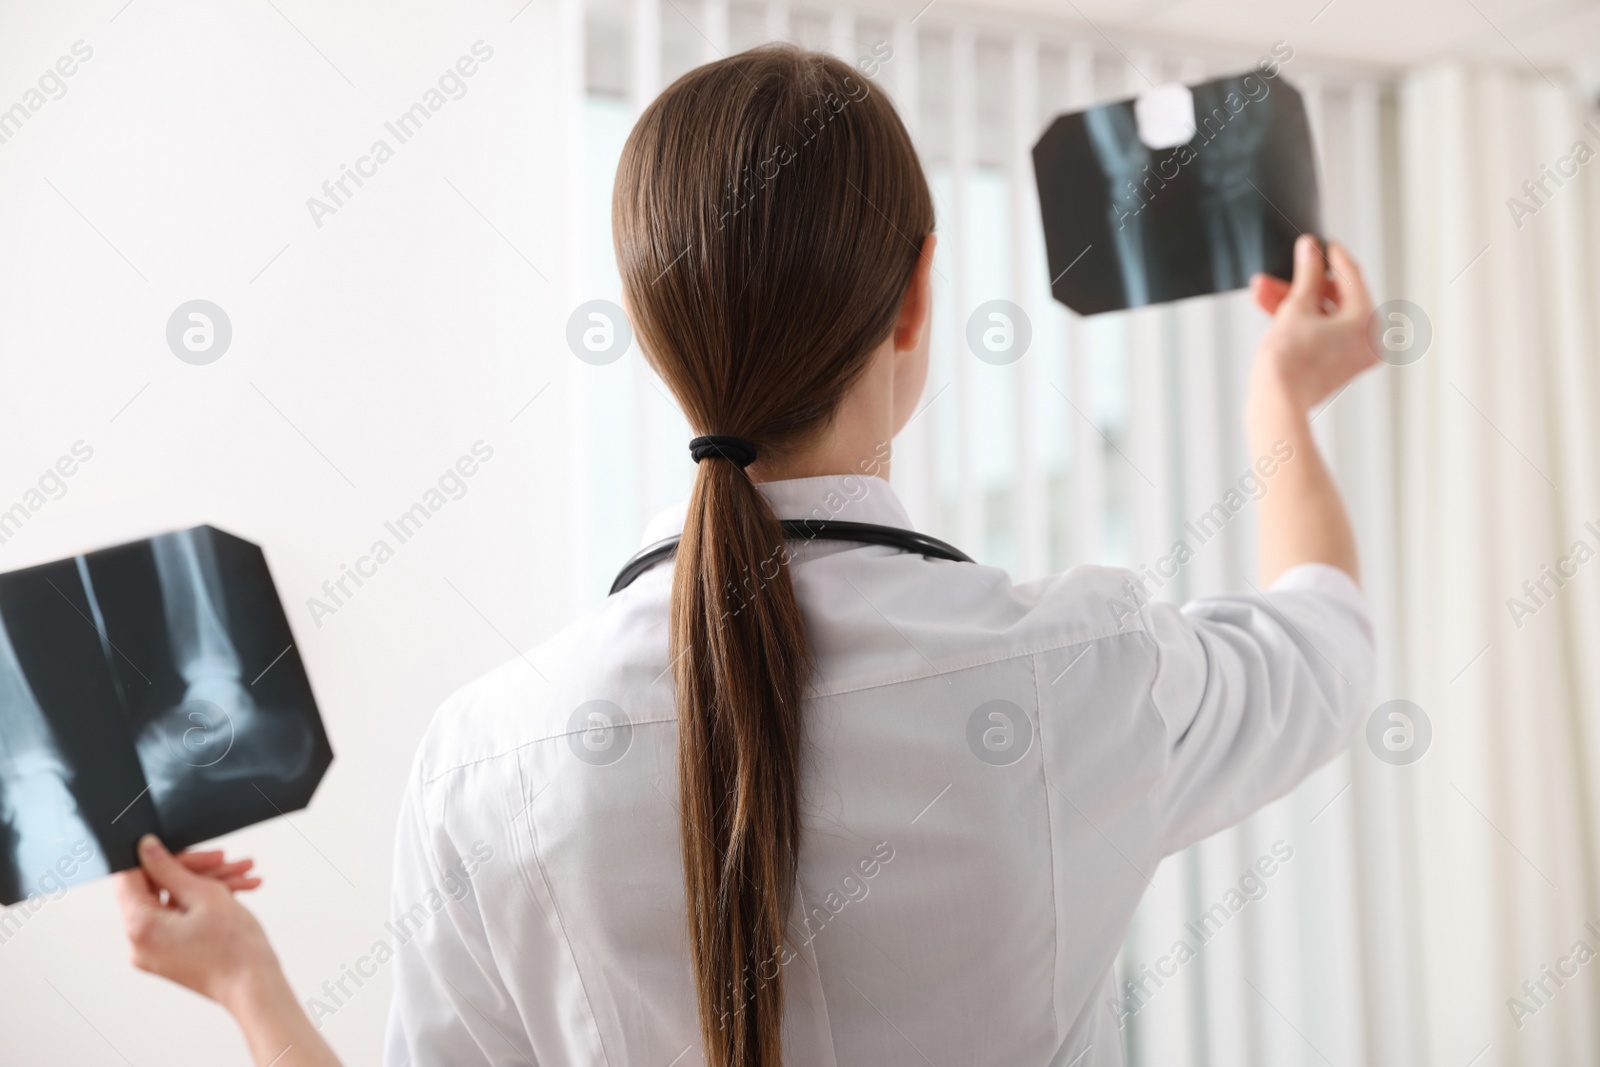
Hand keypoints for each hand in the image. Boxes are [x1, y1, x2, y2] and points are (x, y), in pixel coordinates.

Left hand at [115, 834, 279, 1013]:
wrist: (254, 986)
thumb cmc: (233, 948)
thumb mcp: (204, 895)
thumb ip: (170, 868)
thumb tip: (145, 847)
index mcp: (139, 926)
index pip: (131, 876)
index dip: (157, 855)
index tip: (182, 844)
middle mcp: (139, 941)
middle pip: (157, 888)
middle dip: (195, 869)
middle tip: (225, 859)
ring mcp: (154, 950)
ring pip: (175, 901)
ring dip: (208, 883)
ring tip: (244, 874)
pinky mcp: (170, 954)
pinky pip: (181, 918)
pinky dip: (205, 903)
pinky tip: (237, 890)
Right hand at [1248, 234, 1377, 414]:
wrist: (1276, 403)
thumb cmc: (1289, 363)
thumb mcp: (1296, 307)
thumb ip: (1307, 274)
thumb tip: (1310, 249)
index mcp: (1366, 324)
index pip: (1352, 278)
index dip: (1332, 257)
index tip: (1322, 243)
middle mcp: (1366, 340)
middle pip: (1333, 298)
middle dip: (1300, 283)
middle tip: (1282, 268)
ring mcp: (1350, 354)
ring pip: (1321, 315)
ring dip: (1292, 301)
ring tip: (1262, 289)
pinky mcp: (1333, 364)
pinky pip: (1318, 332)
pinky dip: (1299, 321)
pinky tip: (1272, 307)